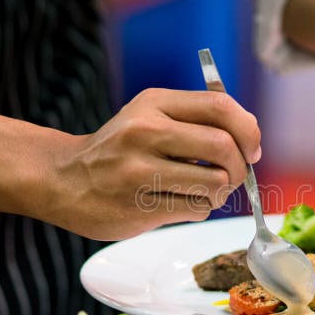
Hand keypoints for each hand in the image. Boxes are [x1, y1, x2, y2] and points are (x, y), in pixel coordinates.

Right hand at [43, 89, 260, 240]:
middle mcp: (145, 133)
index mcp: (154, 104)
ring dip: (220, 193)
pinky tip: (178, 202)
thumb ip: (196, 118)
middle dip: (240, 167)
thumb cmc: (119, 148)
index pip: (220, 107)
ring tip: (202, 190)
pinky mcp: (139, 207)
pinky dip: (199, 208)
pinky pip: (197, 210)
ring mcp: (139, 171)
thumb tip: (250, 139)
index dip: (248, 130)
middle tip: (232, 176)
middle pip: (224, 147)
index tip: (251, 148)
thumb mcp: (149, 115)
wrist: (62, 179)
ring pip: (215, 184)